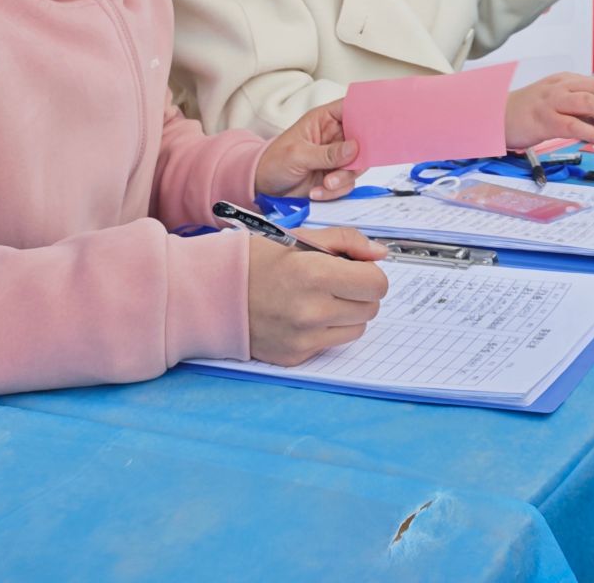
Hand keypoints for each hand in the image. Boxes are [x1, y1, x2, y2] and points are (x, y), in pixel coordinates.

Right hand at [246, 228, 388, 365]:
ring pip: (357, 329)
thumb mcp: (301, 237)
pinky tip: (302, 315)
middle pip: (371, 308)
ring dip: (347, 314)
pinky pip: (331, 344)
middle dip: (361, 293)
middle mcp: (311, 310)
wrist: (213, 293)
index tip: (358, 269)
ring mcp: (303, 338)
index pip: (376, 284)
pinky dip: (326, 330)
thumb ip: (347, 241)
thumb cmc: (257, 260)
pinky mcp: (295, 356)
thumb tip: (380, 254)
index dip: (370, 273)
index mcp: (315, 274)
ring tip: (320, 298)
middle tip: (338, 283)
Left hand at [256, 104, 361, 198]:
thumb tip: (354, 148)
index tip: (374, 125)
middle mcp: (334, 137)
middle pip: (362, 141)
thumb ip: (327, 153)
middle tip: (347, 167)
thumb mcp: (298, 154)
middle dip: (357, 157)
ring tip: (326, 184)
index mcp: (324, 120)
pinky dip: (335, 191)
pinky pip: (347, 184)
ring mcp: (336, 158)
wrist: (263, 187)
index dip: (365, 113)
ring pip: (357, 166)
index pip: (351, 108)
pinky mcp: (335, 176)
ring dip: (343, 178)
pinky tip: (317, 192)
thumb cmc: (274, 161)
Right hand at [505, 72, 593, 149]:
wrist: (496, 116)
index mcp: (566, 80)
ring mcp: (551, 102)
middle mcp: (561, 86)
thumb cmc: (529, 111)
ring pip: (588, 102)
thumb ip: (581, 108)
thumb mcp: (558, 101)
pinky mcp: (543, 120)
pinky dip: (591, 131)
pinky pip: (572, 124)